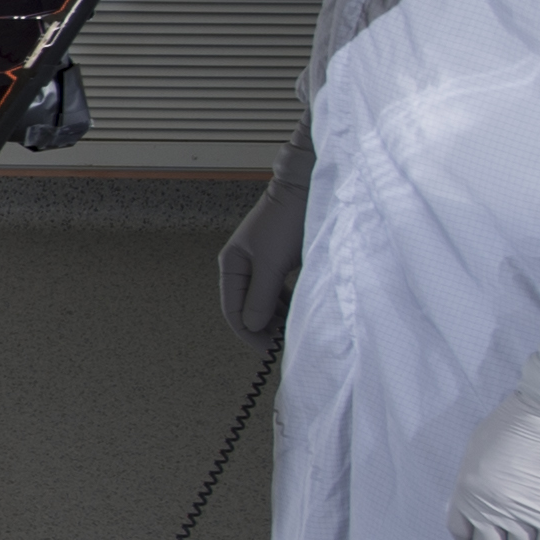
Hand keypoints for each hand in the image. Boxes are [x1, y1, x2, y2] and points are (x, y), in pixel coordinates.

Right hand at [219, 127, 315, 346]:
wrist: (307, 188)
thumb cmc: (287, 219)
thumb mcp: (273, 262)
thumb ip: (261, 296)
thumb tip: (252, 325)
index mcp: (232, 265)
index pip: (234, 312)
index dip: (250, 334)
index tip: (269, 351)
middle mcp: (243, 266)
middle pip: (249, 309)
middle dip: (265, 328)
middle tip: (285, 345)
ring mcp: (262, 264)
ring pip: (265, 302)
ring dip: (277, 318)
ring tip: (293, 332)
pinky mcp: (280, 261)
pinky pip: (279, 292)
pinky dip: (287, 305)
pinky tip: (298, 313)